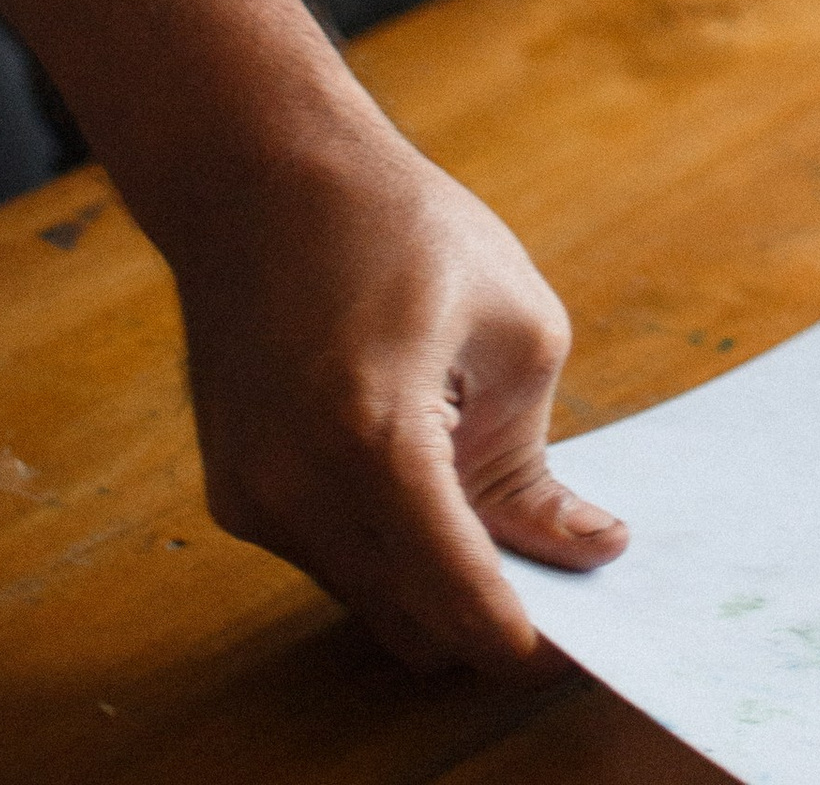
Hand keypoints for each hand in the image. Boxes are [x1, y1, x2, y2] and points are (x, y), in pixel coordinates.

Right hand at [166, 117, 625, 671]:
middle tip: (558, 575)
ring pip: (369, 598)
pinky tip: (421, 470)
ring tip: (491, 498)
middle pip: (412, 620)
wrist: (262, 176)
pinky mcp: (234, 496)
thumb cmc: (402, 228)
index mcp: (371, 439)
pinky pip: (331, 556)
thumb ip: (536, 465)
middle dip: (486, 615)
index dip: (522, 636)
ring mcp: (252, 500)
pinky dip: (386, 545)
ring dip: (435, 579)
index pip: (456, 593)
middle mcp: (293, 488)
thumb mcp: (514, 325)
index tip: (582, 643)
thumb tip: (585, 551)